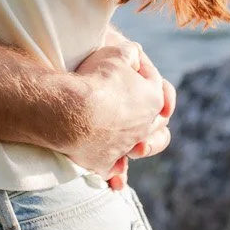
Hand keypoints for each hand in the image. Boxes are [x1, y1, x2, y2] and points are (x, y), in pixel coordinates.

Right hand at [64, 39, 171, 179]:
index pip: (159, 89)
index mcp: (154, 99)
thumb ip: (131, 53)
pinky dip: (115, 173)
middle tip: (137, 110)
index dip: (147, 78)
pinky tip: (114, 178)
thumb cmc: (95, 76)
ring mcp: (126, 146)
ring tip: (134, 148)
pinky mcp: (105, 162)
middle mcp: (145, 126)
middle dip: (152, 121)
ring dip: (139, 148)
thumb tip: (134, 54)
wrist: (70, 107)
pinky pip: (114, 170)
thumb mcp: (117, 51)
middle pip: (159, 127)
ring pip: (140, 149)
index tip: (133, 73)